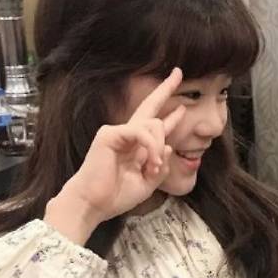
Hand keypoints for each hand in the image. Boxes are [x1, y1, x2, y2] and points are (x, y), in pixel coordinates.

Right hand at [45, 67, 185, 242]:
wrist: (94, 204)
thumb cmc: (116, 196)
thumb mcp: (148, 184)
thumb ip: (161, 167)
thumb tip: (170, 146)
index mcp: (136, 147)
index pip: (155, 127)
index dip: (171, 117)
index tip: (183, 105)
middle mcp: (128, 136)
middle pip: (150, 107)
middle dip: (165, 89)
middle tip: (177, 72)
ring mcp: (118, 133)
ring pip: (153, 125)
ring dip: (159, 147)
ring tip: (154, 167)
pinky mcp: (110, 134)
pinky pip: (141, 133)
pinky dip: (151, 148)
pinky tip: (152, 163)